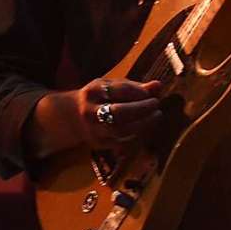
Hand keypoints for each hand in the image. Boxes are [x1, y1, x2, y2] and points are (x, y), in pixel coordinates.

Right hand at [28, 77, 163, 156]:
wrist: (72, 116)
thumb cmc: (97, 98)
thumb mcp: (110, 86)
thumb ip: (133, 86)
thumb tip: (158, 86)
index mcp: (92, 92)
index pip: (118, 90)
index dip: (138, 92)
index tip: (150, 93)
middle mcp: (90, 111)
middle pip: (118, 112)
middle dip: (141, 109)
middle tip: (156, 104)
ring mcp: (94, 129)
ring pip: (121, 130)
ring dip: (143, 124)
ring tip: (156, 116)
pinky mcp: (99, 144)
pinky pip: (123, 142)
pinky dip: (138, 135)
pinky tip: (147, 128)